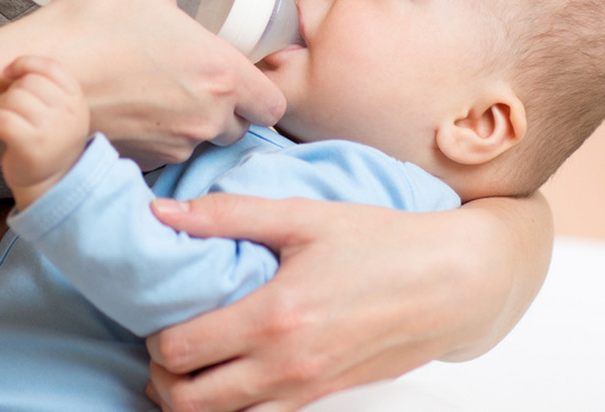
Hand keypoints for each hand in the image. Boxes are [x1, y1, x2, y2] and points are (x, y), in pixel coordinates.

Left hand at [0, 56, 89, 209]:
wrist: (49, 184)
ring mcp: (52, 131)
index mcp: (76, 101)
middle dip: (9, 93)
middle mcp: (69, 114)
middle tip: (4, 110)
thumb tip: (11, 67)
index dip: (25, 64)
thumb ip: (46, 88)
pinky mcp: (31, 147)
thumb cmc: (47, 141)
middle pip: (28, 83)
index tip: (9, 74)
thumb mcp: (59, 112)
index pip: (51, 67)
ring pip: (12, 99)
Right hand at [29, 0, 285, 168]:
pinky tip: (142, 105)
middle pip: (244, 124)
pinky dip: (166, 135)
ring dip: (200, 120)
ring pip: (208, 140)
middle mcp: (206, 119)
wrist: (32, 74)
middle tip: (205, 72)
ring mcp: (175, 146)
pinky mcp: (145, 161)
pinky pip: (173, 153)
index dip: (264, 87)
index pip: (273, 105)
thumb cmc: (90, 17)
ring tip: (172, 86)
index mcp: (220, 75)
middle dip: (233, 104)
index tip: (243, 67)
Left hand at [144, 193, 552, 411]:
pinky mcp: (322, 399)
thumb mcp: (303, 217)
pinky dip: (232, 411)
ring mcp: (305, 390)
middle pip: (187, 401)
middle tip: (165, 345)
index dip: (152, 336)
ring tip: (192, 367)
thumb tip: (162, 213)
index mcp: (274, 316)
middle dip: (162, 377)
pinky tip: (231, 379)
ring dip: (191, 402)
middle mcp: (285, 365)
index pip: (178, 350)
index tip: (159, 313)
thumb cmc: (381, 243)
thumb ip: (227, 215)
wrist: (451, 283)